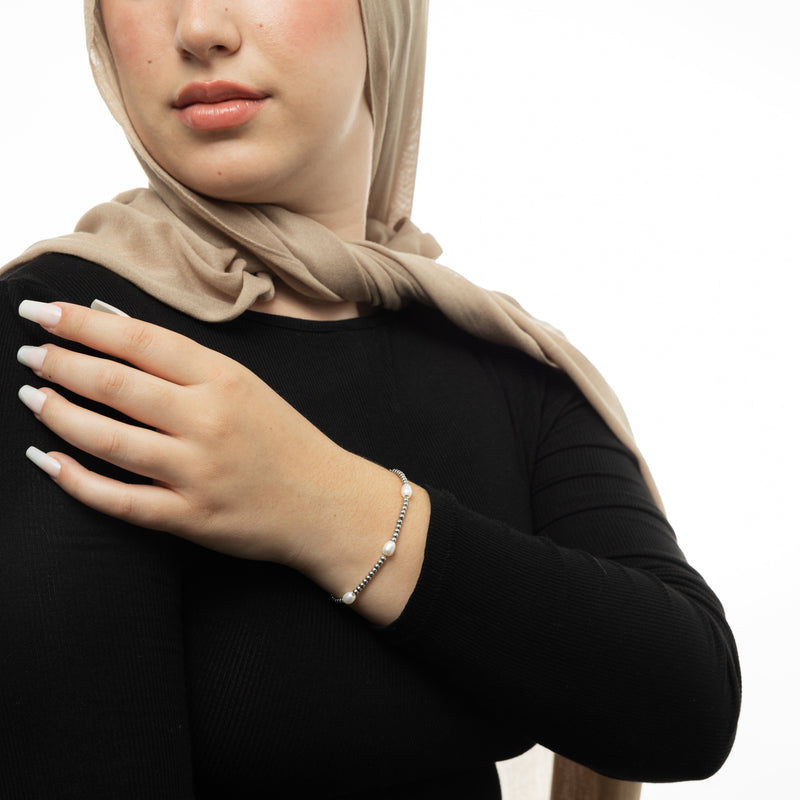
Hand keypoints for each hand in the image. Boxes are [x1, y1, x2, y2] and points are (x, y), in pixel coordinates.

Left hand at [16, 300, 348, 564]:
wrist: (326, 503)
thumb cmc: (284, 439)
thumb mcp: (246, 385)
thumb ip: (184, 360)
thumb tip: (113, 325)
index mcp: (225, 379)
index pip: (140, 340)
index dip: (83, 323)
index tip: (43, 311)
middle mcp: (209, 421)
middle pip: (115, 384)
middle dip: (60, 363)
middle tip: (30, 352)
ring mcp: (197, 472)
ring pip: (108, 439)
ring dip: (58, 414)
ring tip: (33, 395)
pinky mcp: (190, 517)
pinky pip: (119, 499)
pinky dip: (76, 480)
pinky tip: (48, 460)